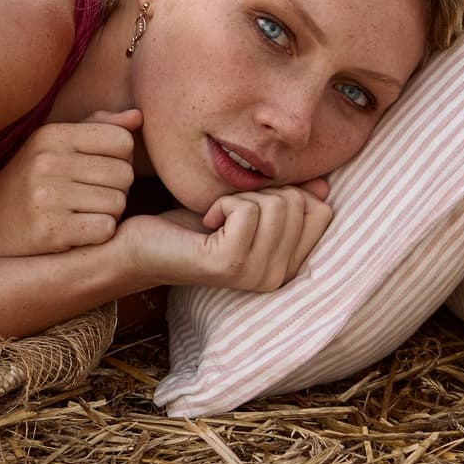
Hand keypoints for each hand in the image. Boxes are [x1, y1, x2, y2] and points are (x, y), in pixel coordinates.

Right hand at [0, 109, 139, 257]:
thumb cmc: (28, 179)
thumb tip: (138, 117)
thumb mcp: (53, 144)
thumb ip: (97, 127)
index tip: (101, 168)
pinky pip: (105, 229)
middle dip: (116, 188)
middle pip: (124, 174)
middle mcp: (48, 162)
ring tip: (82, 211)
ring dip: (108, 212)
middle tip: (91, 195)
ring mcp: (47, 197)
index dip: (121, 157)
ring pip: (118, 203)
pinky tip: (77, 230)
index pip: (121, 141)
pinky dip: (98, 233)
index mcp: (52, 135)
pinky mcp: (50, 231)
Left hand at [110, 184, 332, 293]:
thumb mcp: (246, 208)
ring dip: (240, 198)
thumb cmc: (190, 226)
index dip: (290, 192)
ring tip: (217, 218)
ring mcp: (256, 274)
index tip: (252, 205)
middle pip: (299, 203)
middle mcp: (278, 277)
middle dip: (261, 192)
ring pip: (275, 204)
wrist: (140, 246)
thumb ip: (286, 200)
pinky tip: (205, 222)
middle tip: (228, 212)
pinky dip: (222, 203)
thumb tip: (324, 186)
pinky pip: (246, 210)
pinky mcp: (230, 264)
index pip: (323, 213)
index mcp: (288, 265)